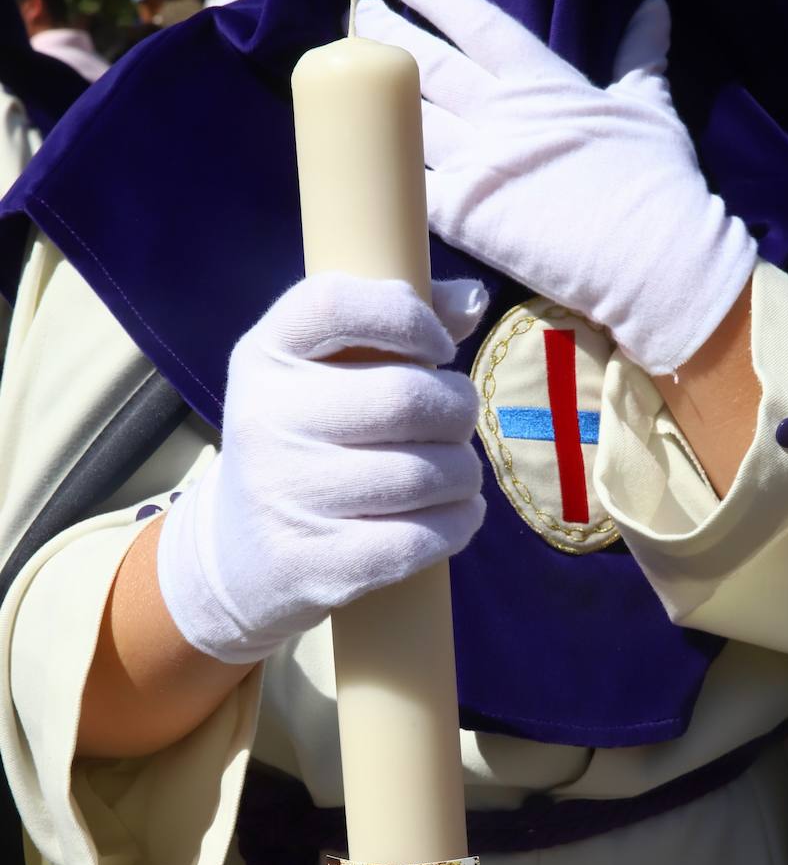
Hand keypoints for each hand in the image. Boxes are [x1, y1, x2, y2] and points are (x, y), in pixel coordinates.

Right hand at [157, 272, 486, 662]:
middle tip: (458, 421)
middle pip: (404, 398)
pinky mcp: (316, 564)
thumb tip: (471, 300)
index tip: (440, 348)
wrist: (239, 552)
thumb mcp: (320, 369)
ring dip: (465, 472)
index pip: (334, 305)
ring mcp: (286, 496)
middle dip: (458, 409)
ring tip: (458, 472)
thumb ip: (392, 322)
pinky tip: (458, 514)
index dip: (407, 318)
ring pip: (423, 474)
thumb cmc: (304, 440)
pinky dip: (459, 524)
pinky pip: (419, 540)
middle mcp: (264, 420)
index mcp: (264, 355)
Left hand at [358, 0, 755, 375]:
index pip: (476, 22)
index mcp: (541, 80)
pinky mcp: (465, 218)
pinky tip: (355, 164)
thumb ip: (642, 58)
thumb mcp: (651, 108)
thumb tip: (654, 9)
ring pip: (407, 121)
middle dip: (388, 37)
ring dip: (372, 101)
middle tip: (360, 19)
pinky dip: (382, 176)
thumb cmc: (658, 184)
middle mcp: (499, 112)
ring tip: (347, 82)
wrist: (651, 256)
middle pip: (427, 65)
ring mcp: (477, 163)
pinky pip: (409, 189)